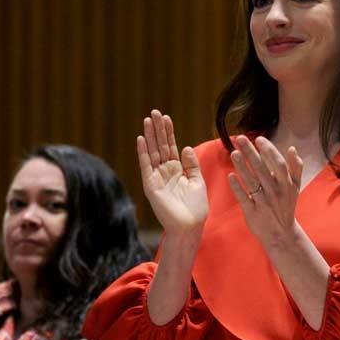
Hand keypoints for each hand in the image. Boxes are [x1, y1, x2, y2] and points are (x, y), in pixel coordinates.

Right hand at [137, 110, 208, 235]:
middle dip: (157, 129)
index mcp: (177, 171)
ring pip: (152, 152)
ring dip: (150, 136)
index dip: (168, 133)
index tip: (166, 118)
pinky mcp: (151, 186)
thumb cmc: (196, 209)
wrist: (190, 227)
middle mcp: (165, 172)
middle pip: (160, 146)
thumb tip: (186, 147)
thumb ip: (192, 165)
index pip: (171, 147)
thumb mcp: (198, 182)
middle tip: (154, 112)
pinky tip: (141, 139)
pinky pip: (146, 166)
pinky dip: (143, 153)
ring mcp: (157, 178)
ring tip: (147, 119)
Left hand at [227, 135, 302, 246]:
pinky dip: (237, 187)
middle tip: (240, 139)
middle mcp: (275, 192)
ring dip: (242, 167)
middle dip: (251, 153)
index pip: (278, 164)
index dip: (269, 150)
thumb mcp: (295, 188)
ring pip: (252, 182)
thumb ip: (296, 168)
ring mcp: (264, 203)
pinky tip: (230, 176)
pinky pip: (244, 198)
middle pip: (262, 169)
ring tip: (234, 153)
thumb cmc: (286, 206)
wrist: (281, 233)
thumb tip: (292, 149)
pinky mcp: (252, 212)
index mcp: (286, 185)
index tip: (259, 139)